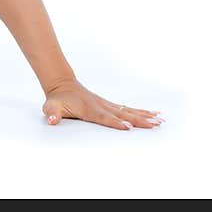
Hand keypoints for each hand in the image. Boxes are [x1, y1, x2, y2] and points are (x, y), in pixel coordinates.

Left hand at [41, 79, 164, 129]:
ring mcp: (107, 104)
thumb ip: (52, 113)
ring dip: (144, 116)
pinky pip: (127, 109)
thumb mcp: (50, 107)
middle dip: (138, 120)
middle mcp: (101, 106)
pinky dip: (141, 112)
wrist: (62, 84)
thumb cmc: (57, 99)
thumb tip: (52, 120)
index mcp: (89, 109)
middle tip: (154, 125)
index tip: (128, 127)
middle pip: (122, 114)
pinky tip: (154, 114)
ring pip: (128, 111)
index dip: (115, 122)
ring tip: (160, 121)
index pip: (103, 117)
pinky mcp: (109, 105)